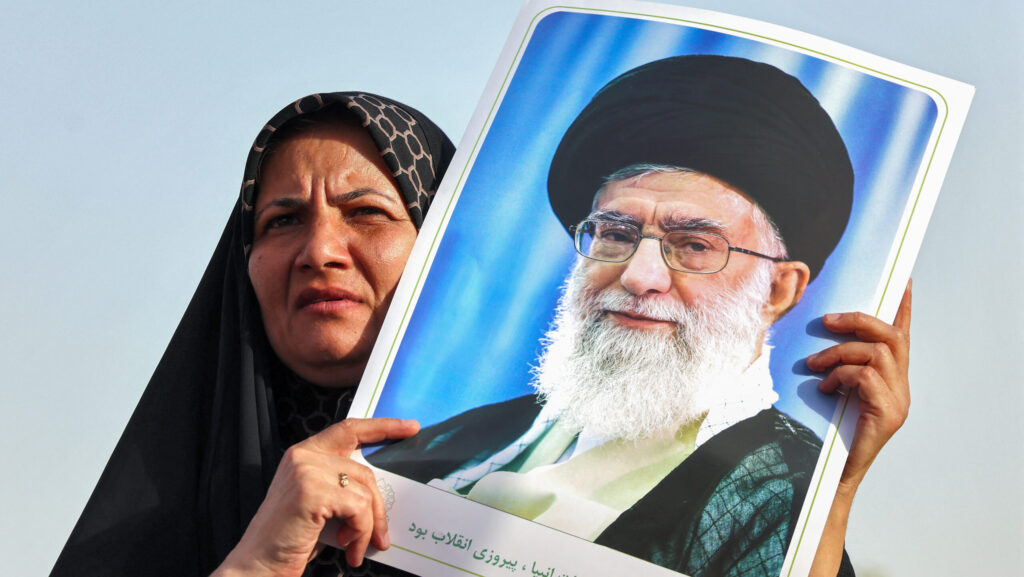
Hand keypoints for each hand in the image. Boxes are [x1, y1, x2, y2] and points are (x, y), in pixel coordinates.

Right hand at [213, 418, 418, 576]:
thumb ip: (342, 486)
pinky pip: (358, 508)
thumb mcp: (320, 504)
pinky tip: (349, 548)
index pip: (349, 429)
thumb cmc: (290, 540)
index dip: (383, 426)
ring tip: (357, 548)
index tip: (410, 428)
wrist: (257, 566)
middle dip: (378, 507)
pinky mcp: (311, 491)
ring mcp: (306, 470)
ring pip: (364, 491)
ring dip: (368, 526)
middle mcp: (303, 456)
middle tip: (382, 536)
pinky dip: (360, 532)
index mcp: (304, 454)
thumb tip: (380, 492)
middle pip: (363, 470)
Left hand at [806, 281, 910, 493]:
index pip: (901, 336)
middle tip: (826, 320)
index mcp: (891, 379)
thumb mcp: (832, 389)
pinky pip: (865, 376)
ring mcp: (898, 401)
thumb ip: (837, 365)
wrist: (829, 474)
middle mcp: (901, 387)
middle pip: (891, 336)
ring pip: (876, 352)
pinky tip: (824, 389)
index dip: (902, 308)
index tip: (902, 281)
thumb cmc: (826, 430)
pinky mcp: (888, 414)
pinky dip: (839, 376)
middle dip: (858, 321)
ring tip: (813, 364)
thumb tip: (819, 332)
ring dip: (838, 351)